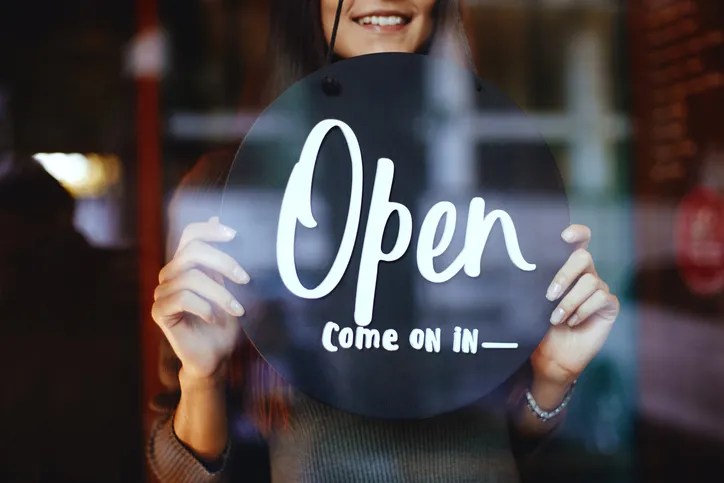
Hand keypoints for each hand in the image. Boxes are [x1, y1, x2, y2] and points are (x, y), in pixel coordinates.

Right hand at [151, 217, 249, 379]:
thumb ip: (224, 260)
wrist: (216, 356)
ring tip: (237, 309)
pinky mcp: (160, 312)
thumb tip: (218, 221)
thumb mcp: (231, 287)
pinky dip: (205, 307)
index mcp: (187, 264)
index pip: (190, 234)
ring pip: (192, 277)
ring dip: (221, 293)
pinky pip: (183, 298)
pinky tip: (214, 318)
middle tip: (246, 279)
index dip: (210, 230)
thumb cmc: (225, 322)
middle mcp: (171, 274)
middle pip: (192, 251)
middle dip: (224, 262)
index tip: (235, 236)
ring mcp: (162, 292)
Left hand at [531, 224, 619, 386]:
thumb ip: (537, 283)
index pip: (578, 241)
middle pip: (583, 257)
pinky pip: (601, 298)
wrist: (551, 355)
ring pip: (591, 282)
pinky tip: (572, 322)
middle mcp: (586, 274)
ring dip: (570, 302)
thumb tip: (521, 265)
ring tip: (555, 319)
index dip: (577, 233)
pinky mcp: (609, 306)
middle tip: (549, 295)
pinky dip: (583, 310)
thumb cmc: (539, 326)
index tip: (564, 235)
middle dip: (565, 274)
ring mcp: (599, 289)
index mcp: (566, 267)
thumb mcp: (533, 301)